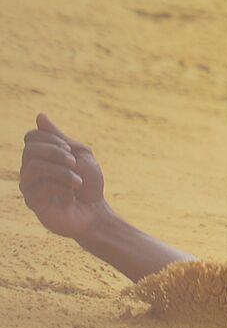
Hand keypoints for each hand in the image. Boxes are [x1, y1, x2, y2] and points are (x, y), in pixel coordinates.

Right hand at [19, 113, 108, 239]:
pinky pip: (36, 185)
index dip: (51, 138)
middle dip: (56, 151)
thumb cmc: (89, 184)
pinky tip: (69, 195)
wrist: (95, 212)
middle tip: (74, 162)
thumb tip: (40, 115)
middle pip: (30, 148)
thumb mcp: (81, 155)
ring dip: (60, 170)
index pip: (32, 136)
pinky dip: (58, 186)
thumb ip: (60, 137)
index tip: (70, 149)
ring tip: (77, 181)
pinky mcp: (31, 200)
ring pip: (32, 165)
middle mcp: (31, 168)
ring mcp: (29, 184)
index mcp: (41, 156)